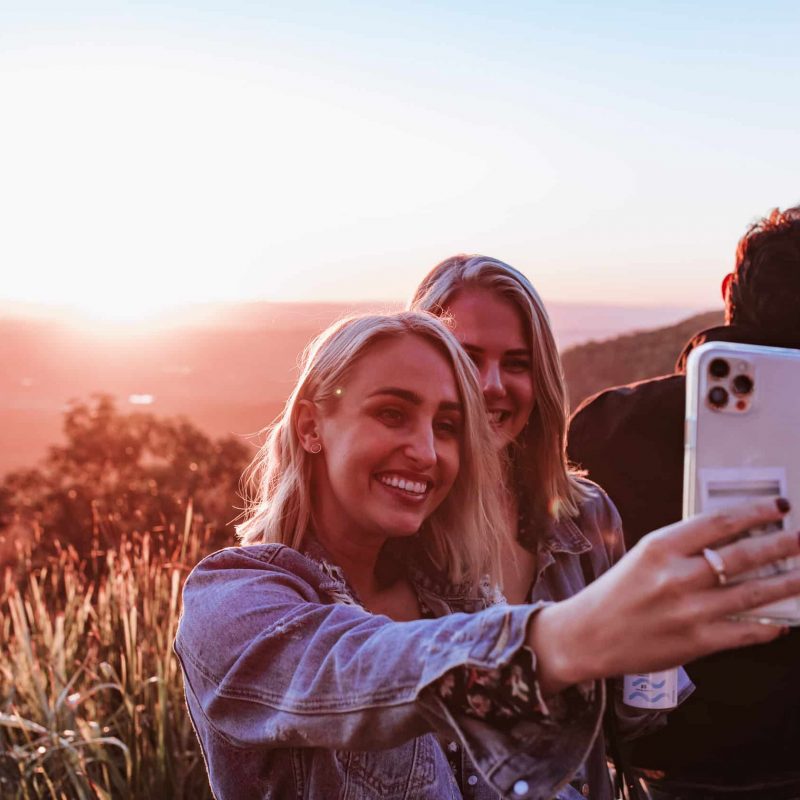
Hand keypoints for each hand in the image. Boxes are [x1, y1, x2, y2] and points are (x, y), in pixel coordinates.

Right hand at [529, 498, 799, 694]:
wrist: (589, 635)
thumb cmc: (616, 592)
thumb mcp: (643, 557)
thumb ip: (683, 548)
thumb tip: (731, 541)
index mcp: (660, 547)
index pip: (718, 522)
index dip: (754, 513)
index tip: (779, 507)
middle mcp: (677, 576)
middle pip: (743, 556)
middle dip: (781, 545)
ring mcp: (689, 611)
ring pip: (752, 594)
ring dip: (787, 584)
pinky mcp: (697, 642)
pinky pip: (745, 632)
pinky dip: (768, 626)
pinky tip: (783, 621)